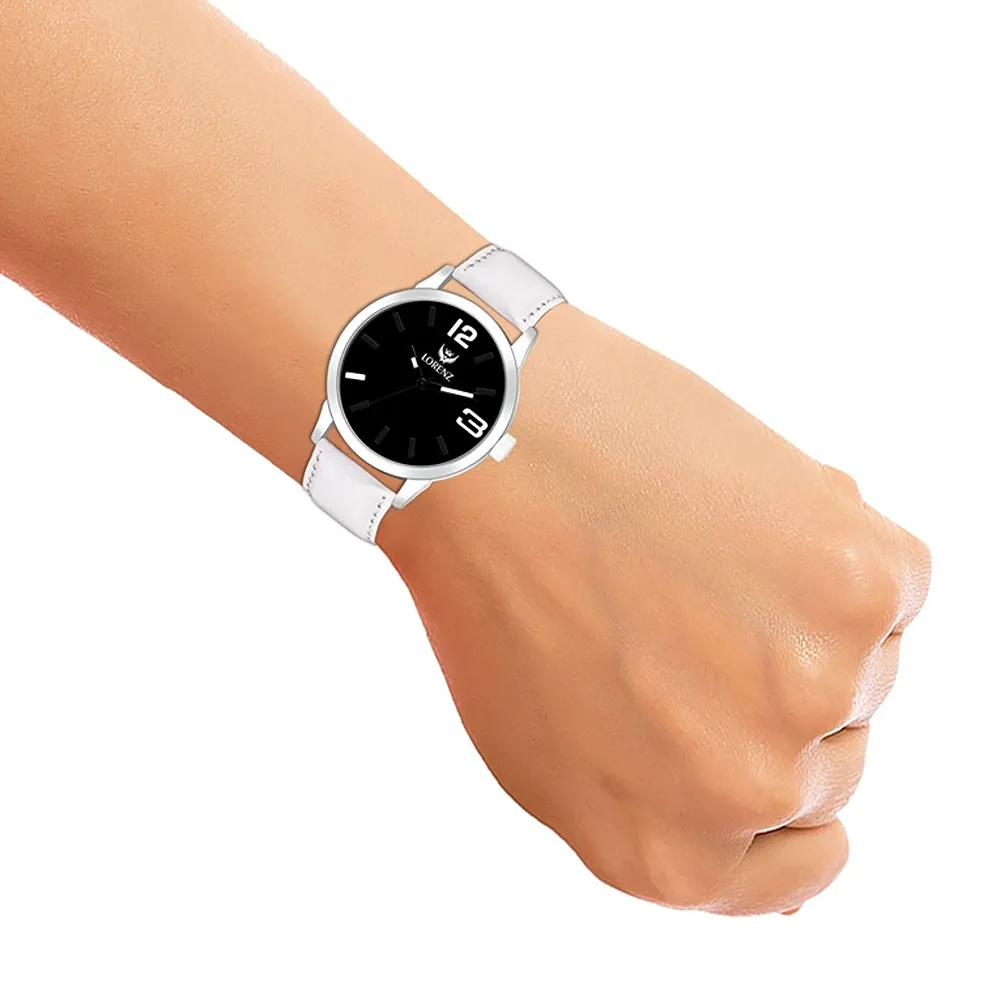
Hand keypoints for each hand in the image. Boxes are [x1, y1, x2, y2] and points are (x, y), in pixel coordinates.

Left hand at [379, 305, 930, 915]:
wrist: (480, 440)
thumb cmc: (499, 589)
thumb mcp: (553, 755)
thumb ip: (672, 821)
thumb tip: (798, 853)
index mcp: (670, 857)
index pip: (804, 863)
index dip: (784, 791)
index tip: (751, 721)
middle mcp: (749, 794)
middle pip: (838, 759)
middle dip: (777, 690)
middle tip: (682, 610)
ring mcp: (817, 688)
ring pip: (866, 662)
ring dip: (801, 611)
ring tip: (693, 550)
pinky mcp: (858, 581)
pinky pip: (890, 580)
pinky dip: (832, 542)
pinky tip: (739, 508)